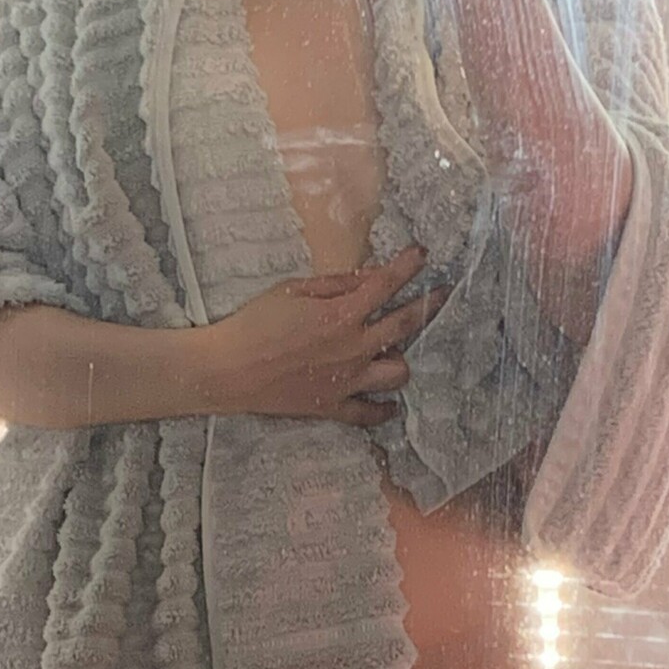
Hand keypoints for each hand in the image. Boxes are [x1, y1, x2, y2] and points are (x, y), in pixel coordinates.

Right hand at [199, 244, 449, 427]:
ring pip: (398, 372)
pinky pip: (370, 413)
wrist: (228, 370)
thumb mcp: (293, 290)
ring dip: (401, 358)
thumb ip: (335, 285)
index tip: (421, 254)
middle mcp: (353, 348)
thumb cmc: (254, 324)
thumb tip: (367, 278)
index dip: (408, 265)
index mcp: (342, 315)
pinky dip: (383, 408)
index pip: (387, 284)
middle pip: (406, 325)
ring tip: (393, 350)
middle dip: (428, 305)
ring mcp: (347, 381)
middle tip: (440, 294)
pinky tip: (387, 400)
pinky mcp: (332, 407)